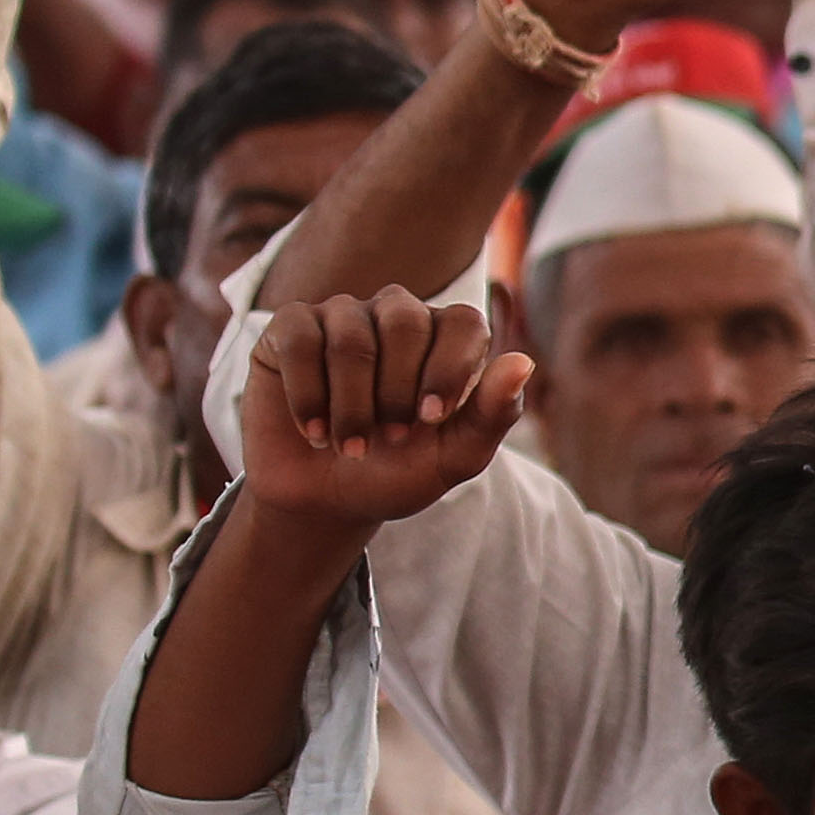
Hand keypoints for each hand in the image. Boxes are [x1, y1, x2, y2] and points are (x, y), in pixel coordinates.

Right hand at [242, 290, 541, 528]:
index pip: (464, 322)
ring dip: (350, 404)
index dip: (449, 368)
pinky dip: (307, 393)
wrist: (327, 500)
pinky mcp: (290, 328)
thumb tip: (524, 362)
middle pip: (404, 320)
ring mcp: (342, 315)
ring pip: (350, 335)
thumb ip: (493, 414)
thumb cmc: (399, 472)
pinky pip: (299, 338)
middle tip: (390, 438)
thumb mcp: (454, 457)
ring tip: (348, 447)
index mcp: (447, 338)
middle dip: (396, 390)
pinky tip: (313, 430)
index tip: (430, 419)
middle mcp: (397, 315)